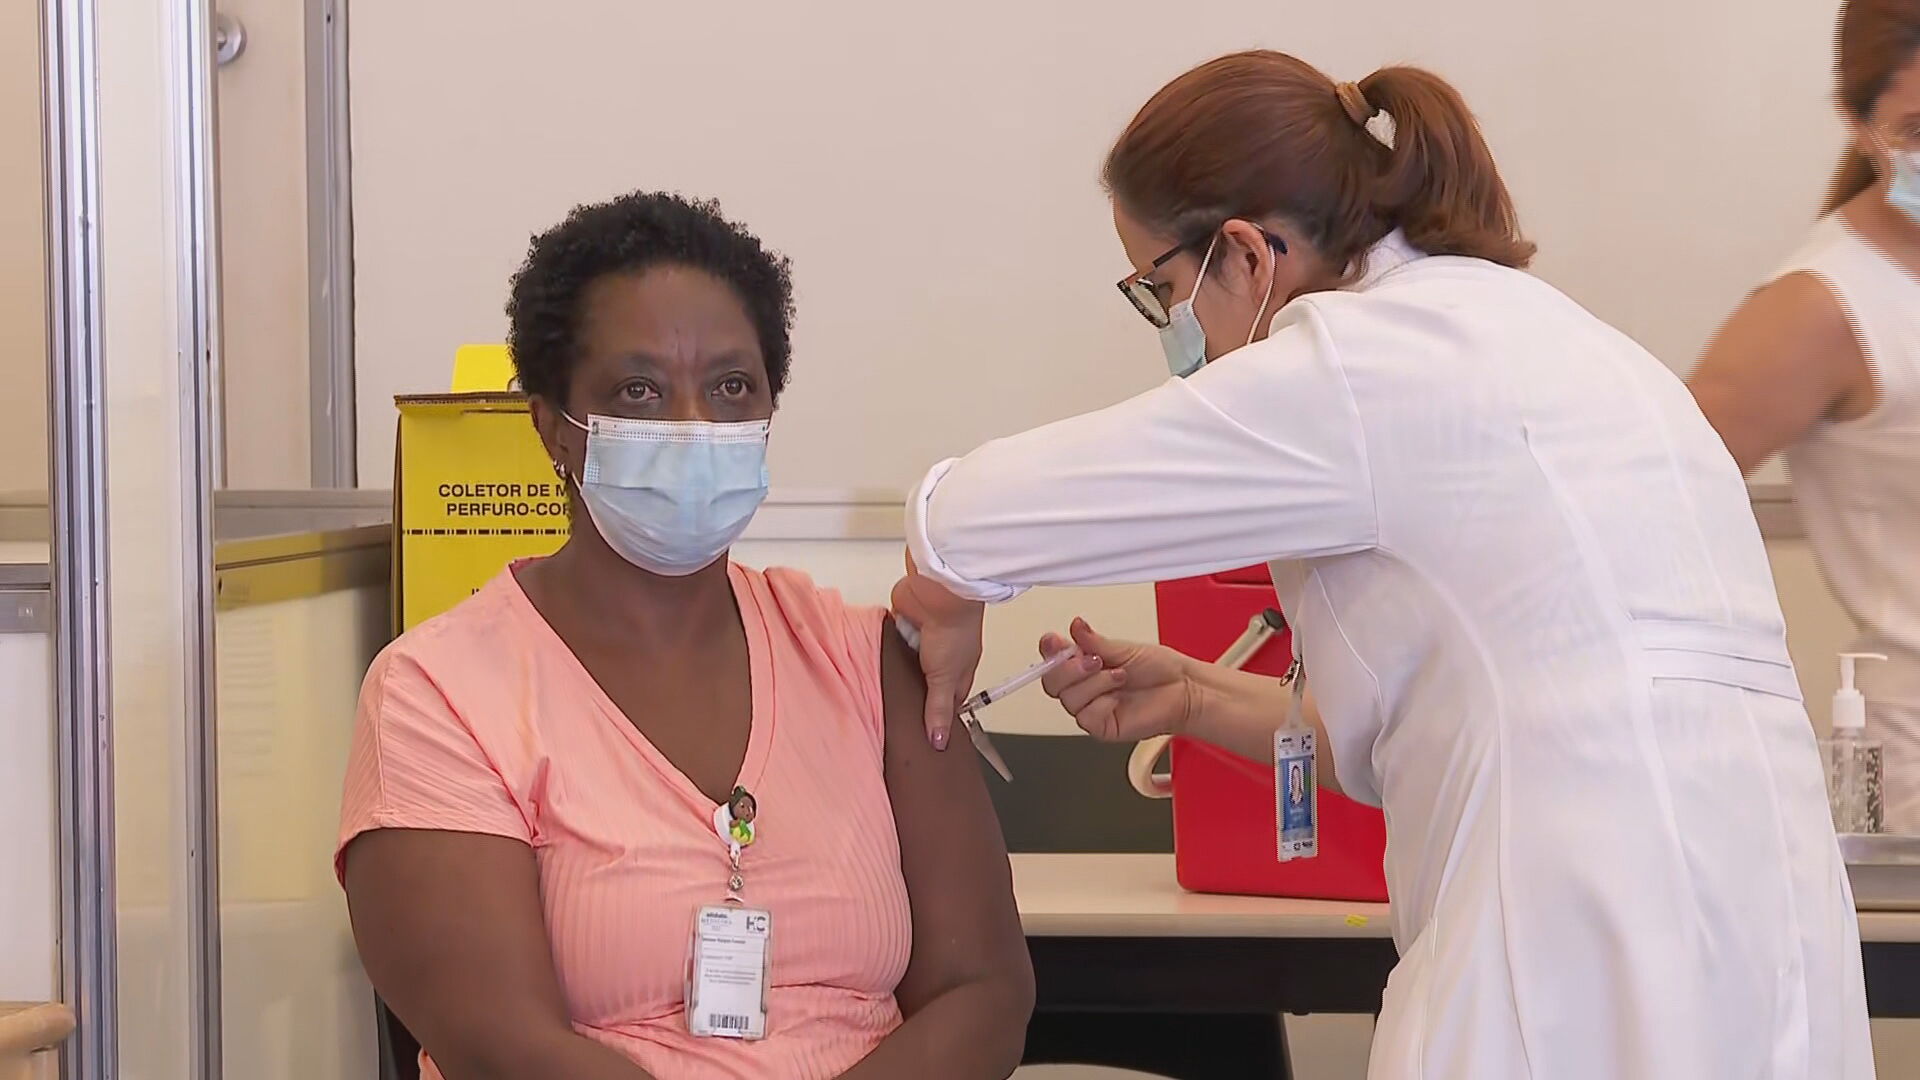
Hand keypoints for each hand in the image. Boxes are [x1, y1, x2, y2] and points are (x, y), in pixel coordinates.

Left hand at [891, 551, 984, 749]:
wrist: (938, 592)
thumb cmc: (954, 629)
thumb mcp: (945, 679)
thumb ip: (938, 709)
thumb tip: (940, 742)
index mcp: (959, 671)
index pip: (947, 702)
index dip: (936, 717)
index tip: (923, 734)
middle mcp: (942, 657)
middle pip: (923, 684)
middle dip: (911, 695)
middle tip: (893, 719)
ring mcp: (921, 641)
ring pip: (905, 665)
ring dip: (896, 673)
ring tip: (876, 696)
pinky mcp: (903, 626)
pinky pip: (891, 645)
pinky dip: (885, 651)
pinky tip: (874, 666)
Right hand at [1038, 618, 1197, 742]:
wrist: (1183, 690)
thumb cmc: (1160, 670)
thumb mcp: (1125, 648)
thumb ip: (1095, 641)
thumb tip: (1075, 626)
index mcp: (1084, 664)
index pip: (1052, 658)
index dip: (1049, 650)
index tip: (1054, 641)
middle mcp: (1084, 687)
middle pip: (1052, 682)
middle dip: (1068, 668)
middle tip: (1093, 659)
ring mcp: (1091, 707)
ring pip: (1069, 699)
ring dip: (1094, 683)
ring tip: (1119, 675)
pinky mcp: (1101, 727)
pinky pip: (1086, 717)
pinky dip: (1101, 703)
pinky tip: (1118, 696)